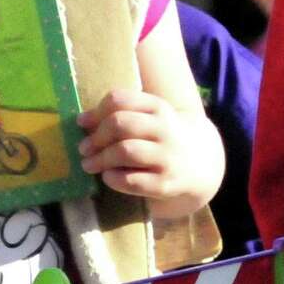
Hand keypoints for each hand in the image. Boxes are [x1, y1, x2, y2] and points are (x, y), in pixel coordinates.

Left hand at [77, 89, 193, 200]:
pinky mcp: (167, 184)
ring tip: (88, 164)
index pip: (120, 100)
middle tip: (83, 148)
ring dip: (101, 158)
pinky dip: (114, 179)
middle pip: (121, 124)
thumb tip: (82, 121)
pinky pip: (134, 181)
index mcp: (157, 107)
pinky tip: (107, 177)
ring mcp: (168, 157)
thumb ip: (119, 113)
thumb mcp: (149, 116)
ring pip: (126, 151)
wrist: (202, 164)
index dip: (95, 112)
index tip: (82, 123)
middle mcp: (165, 129)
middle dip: (97, 136)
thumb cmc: (161, 136)